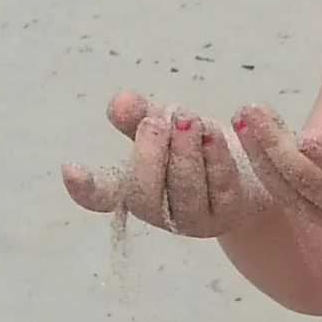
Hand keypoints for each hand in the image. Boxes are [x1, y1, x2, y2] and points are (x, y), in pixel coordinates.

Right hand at [61, 92, 269, 235]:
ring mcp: (195, 220)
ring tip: (187, 119)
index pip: (102, 197)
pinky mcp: (229, 216)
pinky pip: (220, 189)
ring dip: (183, 154)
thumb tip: (120, 101)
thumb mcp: (166, 123)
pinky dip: (215, 158)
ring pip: (184, 194)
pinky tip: (214, 132)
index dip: (85, 189)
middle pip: (144, 196)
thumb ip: (140, 115)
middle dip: (148, 156)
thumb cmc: (197, 143)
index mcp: (136, 189)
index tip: (70, 168)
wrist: (251, 165)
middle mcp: (162, 211)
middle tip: (155, 121)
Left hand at [235, 90, 321, 257]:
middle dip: (277, 147)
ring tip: (240, 119)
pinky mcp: (318, 215)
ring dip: (260, 155)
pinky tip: (246, 137)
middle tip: (251, 111)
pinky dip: (262, 168)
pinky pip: (284, 194)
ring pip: (289, 190)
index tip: (307, 135)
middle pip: (310, 182)